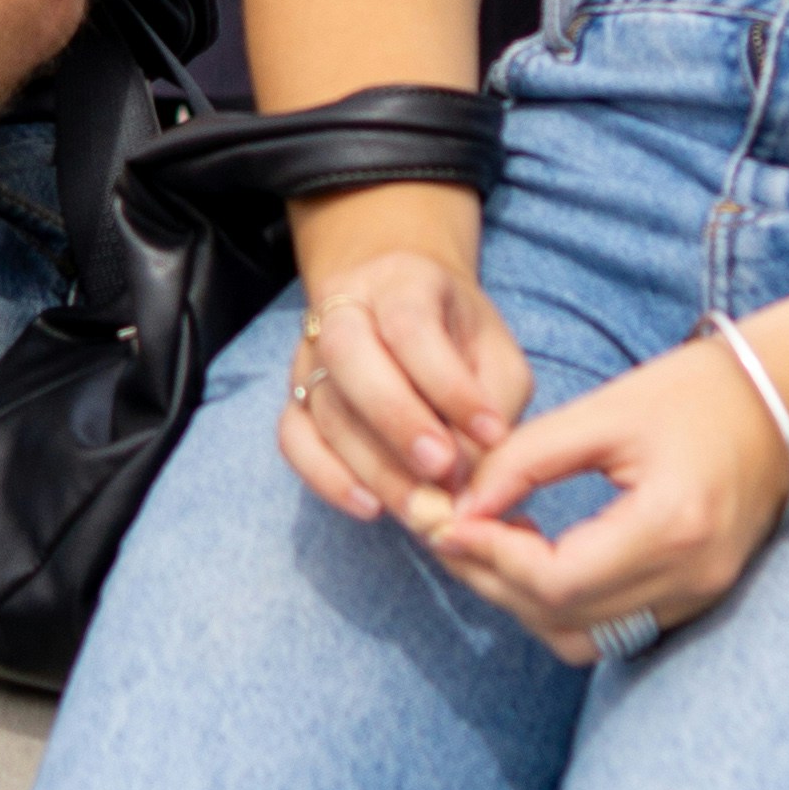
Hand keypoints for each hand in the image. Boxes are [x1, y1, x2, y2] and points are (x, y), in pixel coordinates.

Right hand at [280, 245, 531, 528]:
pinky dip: (326, 477)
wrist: (402, 306)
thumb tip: (469, 478)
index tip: (492, 433)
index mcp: (401, 282)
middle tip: (442, 469)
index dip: (450, 384)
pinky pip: (293, 439)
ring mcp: (310, 355)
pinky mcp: (295, 398)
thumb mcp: (495, 353)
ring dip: (374, 465)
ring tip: (422, 507)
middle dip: (397, 419)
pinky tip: (370, 507)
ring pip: (325, 406)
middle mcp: (343, 309)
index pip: (412, 326)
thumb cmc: (457, 336)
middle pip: (349, 354)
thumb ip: (492, 405)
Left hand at [416, 333, 788, 660]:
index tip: (450, 522)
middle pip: (565, 620)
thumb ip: (525, 460)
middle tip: (452, 534)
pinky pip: (613, 629)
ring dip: (526, 603)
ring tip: (490, 546)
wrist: (784, 403)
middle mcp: (691, 577)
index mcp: (672, 525)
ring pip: (584, 639)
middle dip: (495, 582)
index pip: (558, 580)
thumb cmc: (696, 393)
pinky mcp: (697, 599)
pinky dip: (564, 605)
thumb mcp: (604, 411)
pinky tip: (536, 558)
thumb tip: (462, 507)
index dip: (492, 559)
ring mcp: (699, 597)